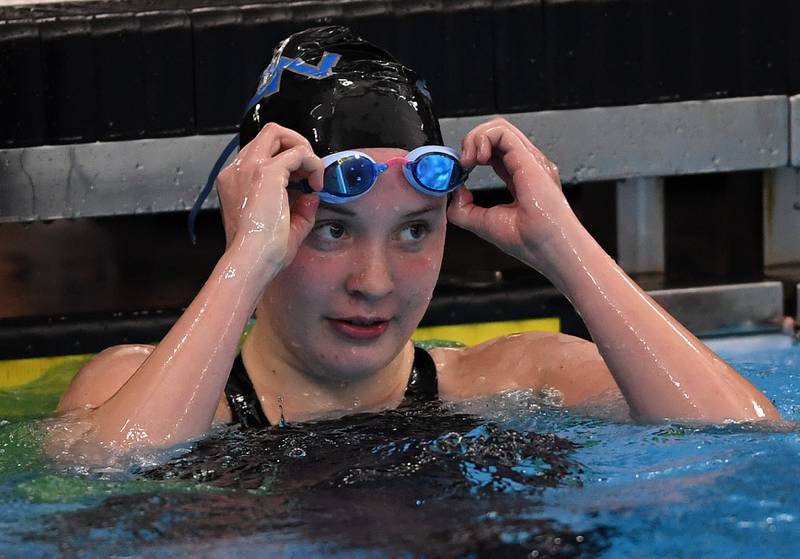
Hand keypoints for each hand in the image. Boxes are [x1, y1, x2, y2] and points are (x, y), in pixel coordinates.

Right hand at [216, 123, 322, 269]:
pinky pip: (298, 152)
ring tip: (312, 173)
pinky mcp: (267, 172)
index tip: (300, 180)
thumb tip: (311, 198)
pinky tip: (316, 183)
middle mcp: (237, 171)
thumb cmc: (259, 252)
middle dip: (293, 144)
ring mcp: (250, 168)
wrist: (250, 259)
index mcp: (234, 182)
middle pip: (267, 134)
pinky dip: (312, 163)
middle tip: (308, 169)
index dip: (285, 161)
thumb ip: (299, 211)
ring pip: (277, 133)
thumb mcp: (282, 228)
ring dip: (301, 148)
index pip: (260, 154)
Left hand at [447, 118, 575, 268]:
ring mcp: (530, 160)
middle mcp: (527, 165)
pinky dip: (482, 138)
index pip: (494, 151)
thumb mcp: (482, 223)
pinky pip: (502, 132)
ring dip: (474, 138)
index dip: (472, 155)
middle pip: (496, 134)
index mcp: (519, 178)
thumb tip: (454, 190)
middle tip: (462, 164)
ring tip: (469, 161)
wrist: (548, 249)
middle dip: (471, 142)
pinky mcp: (528, 159)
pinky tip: (477, 159)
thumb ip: (463, 207)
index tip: (461, 172)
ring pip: (499, 127)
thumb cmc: (529, 241)